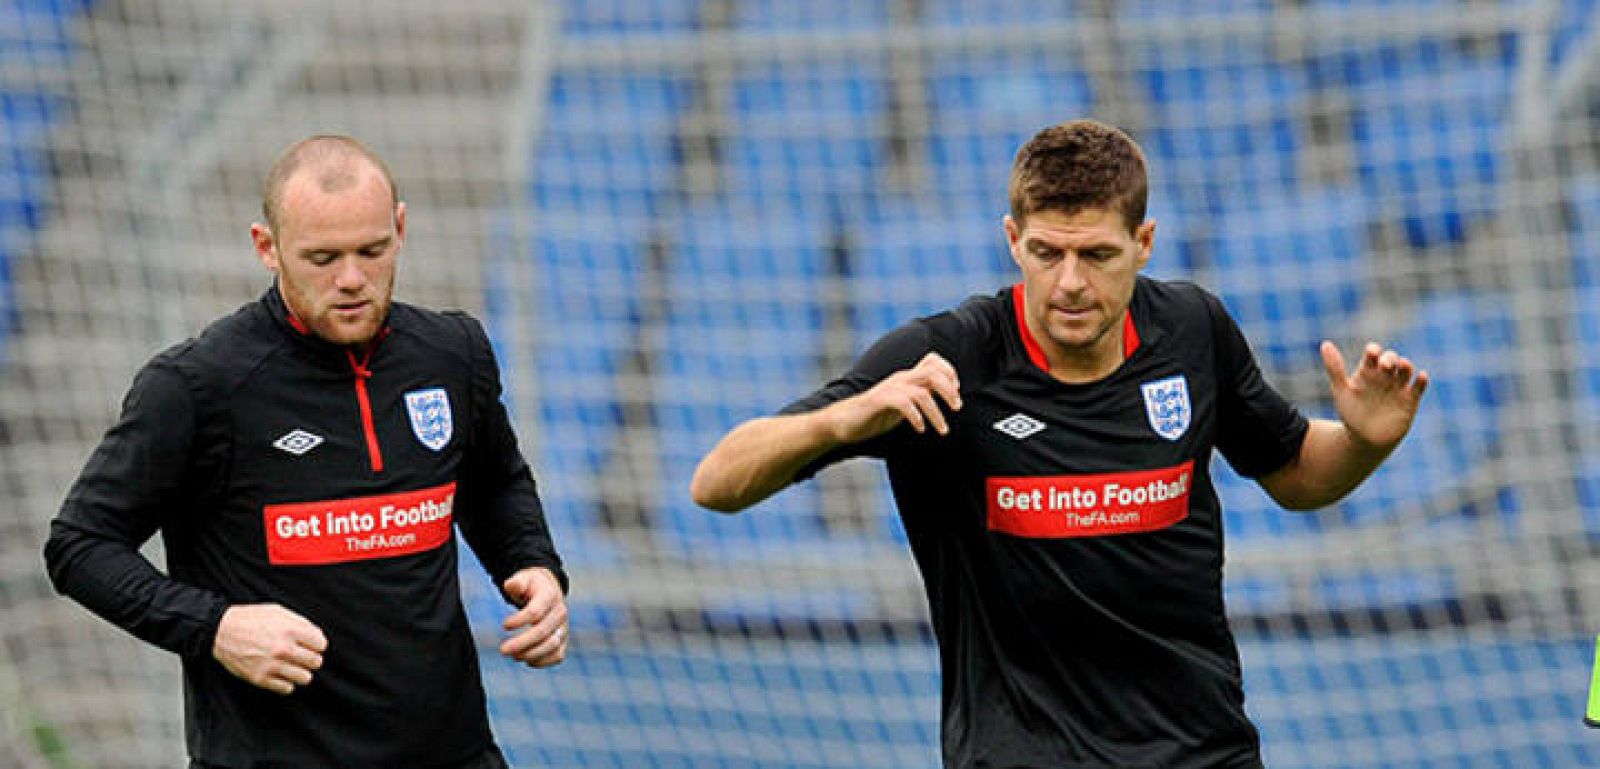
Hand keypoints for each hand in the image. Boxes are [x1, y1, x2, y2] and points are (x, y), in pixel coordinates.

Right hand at [213, 604, 326, 695]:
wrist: (221, 631)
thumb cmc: (250, 619)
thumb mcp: (278, 612)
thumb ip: (301, 624)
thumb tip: (317, 637)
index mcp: (290, 630)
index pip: (321, 645)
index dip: (317, 644)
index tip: (310, 645)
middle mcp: (283, 649)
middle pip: (316, 662)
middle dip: (311, 658)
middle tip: (302, 656)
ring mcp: (272, 665)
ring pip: (305, 678)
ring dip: (301, 672)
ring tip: (292, 666)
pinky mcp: (260, 678)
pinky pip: (286, 688)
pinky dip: (286, 682)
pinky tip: (280, 673)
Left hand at [500, 567, 567, 667]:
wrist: (548, 591)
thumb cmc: (531, 586)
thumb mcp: (523, 578)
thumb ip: (516, 582)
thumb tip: (511, 585)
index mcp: (550, 595)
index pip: (535, 612)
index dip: (519, 621)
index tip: (504, 625)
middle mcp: (560, 612)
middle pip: (542, 632)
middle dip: (521, 643)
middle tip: (503, 650)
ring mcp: (564, 627)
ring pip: (552, 646)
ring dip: (531, 654)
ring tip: (514, 656)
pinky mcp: (563, 640)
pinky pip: (558, 656)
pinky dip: (543, 661)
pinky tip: (527, 660)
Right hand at [829, 352, 962, 441]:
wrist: (842, 422)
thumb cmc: (874, 415)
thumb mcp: (903, 405)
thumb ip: (920, 398)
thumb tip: (944, 400)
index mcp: (906, 378)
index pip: (932, 360)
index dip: (949, 372)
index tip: (956, 392)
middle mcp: (899, 379)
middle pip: (932, 372)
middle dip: (949, 390)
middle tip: (957, 408)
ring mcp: (889, 389)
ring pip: (921, 392)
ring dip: (936, 412)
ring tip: (943, 429)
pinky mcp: (878, 401)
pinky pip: (903, 403)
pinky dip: (916, 417)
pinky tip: (919, 429)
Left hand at [1320, 341, 1429, 452]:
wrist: (1365, 440)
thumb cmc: (1351, 414)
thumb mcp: (1341, 391)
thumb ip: (1335, 368)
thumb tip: (1325, 344)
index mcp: (1368, 371)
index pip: (1373, 355)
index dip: (1374, 351)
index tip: (1371, 353)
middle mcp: (1384, 376)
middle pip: (1391, 360)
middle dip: (1390, 358)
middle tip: (1385, 365)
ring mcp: (1398, 387)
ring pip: (1406, 370)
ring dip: (1406, 366)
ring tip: (1402, 365)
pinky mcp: (1410, 400)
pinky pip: (1418, 387)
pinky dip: (1421, 380)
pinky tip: (1420, 376)